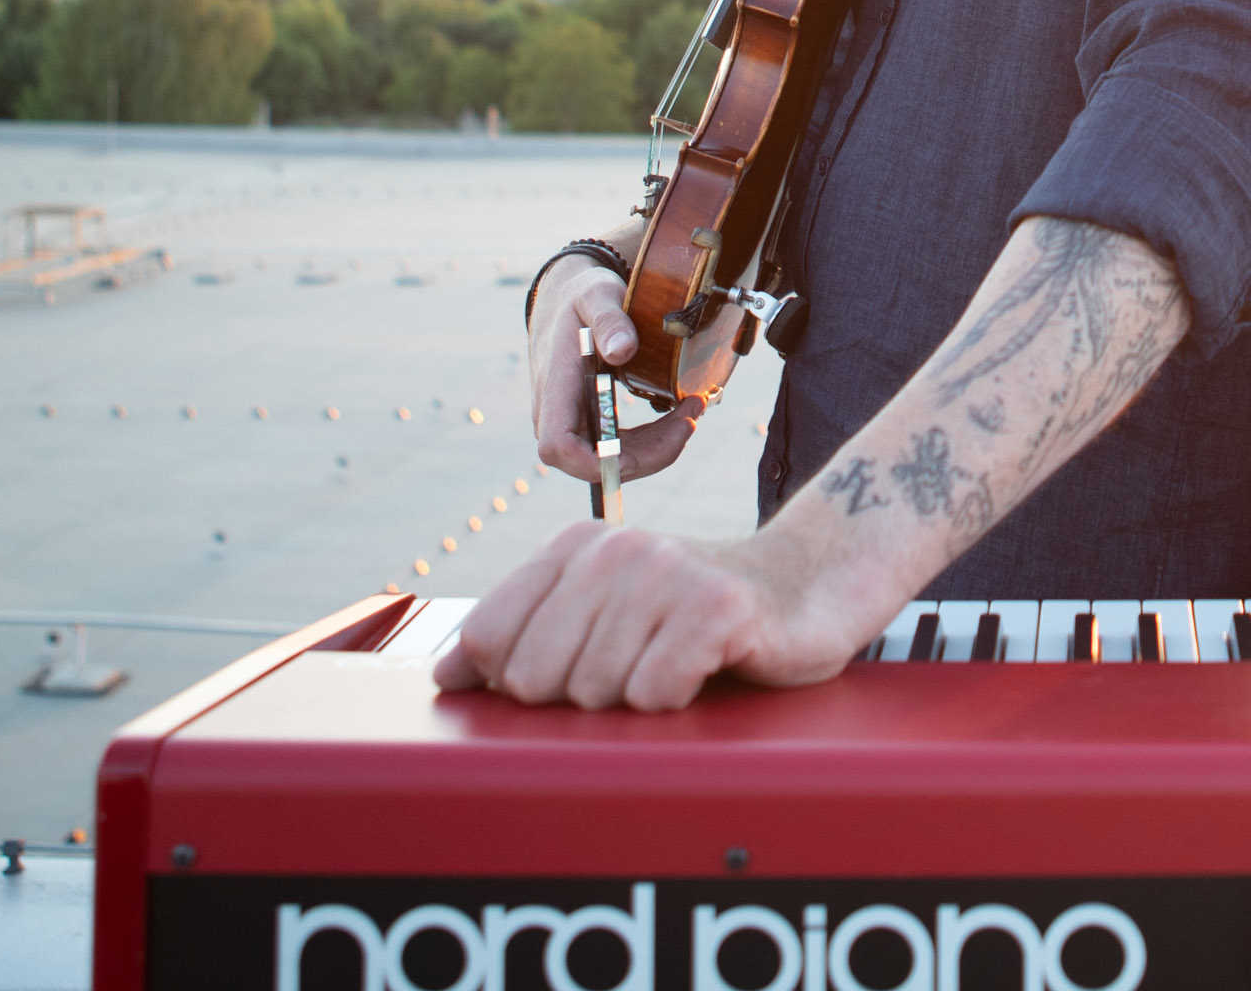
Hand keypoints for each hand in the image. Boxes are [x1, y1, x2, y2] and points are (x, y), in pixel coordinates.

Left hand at [430, 520, 875, 709]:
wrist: (808, 586)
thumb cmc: (696, 615)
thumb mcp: (604, 615)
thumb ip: (523, 638)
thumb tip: (442, 677)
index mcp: (575, 549)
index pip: (488, 640)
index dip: (515, 683)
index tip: (570, 675)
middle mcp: (615, 550)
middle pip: (536, 677)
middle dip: (579, 699)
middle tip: (634, 673)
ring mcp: (666, 574)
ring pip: (594, 692)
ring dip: (635, 702)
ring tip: (673, 668)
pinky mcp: (717, 608)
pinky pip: (653, 694)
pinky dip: (676, 702)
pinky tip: (704, 671)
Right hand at [527, 253, 703, 487]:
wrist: (566, 299)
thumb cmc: (581, 297)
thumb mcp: (596, 296)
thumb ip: (609, 321)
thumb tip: (623, 350)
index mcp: (554, 387)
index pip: (558, 447)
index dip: (595, 462)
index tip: (644, 446)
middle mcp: (557, 414)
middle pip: (595, 464)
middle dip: (649, 454)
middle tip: (692, 418)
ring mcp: (574, 422)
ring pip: (613, 460)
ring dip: (658, 447)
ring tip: (692, 410)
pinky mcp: (592, 422)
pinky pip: (621, 446)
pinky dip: (653, 438)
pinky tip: (679, 415)